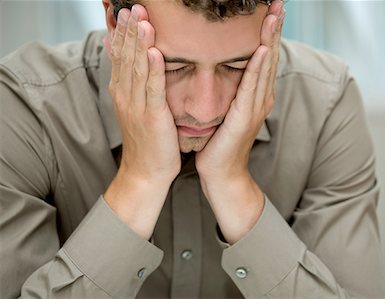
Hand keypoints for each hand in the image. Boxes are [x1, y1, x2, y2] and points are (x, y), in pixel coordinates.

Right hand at [104, 5, 179, 238]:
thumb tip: (133, 60)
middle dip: (129, 30)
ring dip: (139, 42)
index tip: (125, 12)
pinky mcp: (151, 117)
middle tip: (132, 6)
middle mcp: (125, 95)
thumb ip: (135, 84)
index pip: (119, 56)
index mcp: (122, 92)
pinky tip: (153, 52)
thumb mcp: (137, 109)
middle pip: (126, 57)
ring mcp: (136, 106)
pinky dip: (152, 70)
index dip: (122, 33)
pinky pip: (152, 90)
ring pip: (136, 69)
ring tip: (141, 19)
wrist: (146, 172)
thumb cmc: (147, 141)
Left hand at [196, 1, 285, 242]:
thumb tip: (223, 71)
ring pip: (264, 67)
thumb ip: (231, 91)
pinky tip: (263, 49)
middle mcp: (260, 98)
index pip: (263, 58)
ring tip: (274, 16)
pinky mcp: (245, 117)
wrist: (221, 173)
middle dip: (274, 29)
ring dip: (270, 40)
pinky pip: (251, 87)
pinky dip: (258, 67)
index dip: (268, 33)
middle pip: (269, 57)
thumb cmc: (220, 143)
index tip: (270, 10)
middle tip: (279, 3)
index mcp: (255, 96)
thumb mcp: (226, 110)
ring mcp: (255, 108)